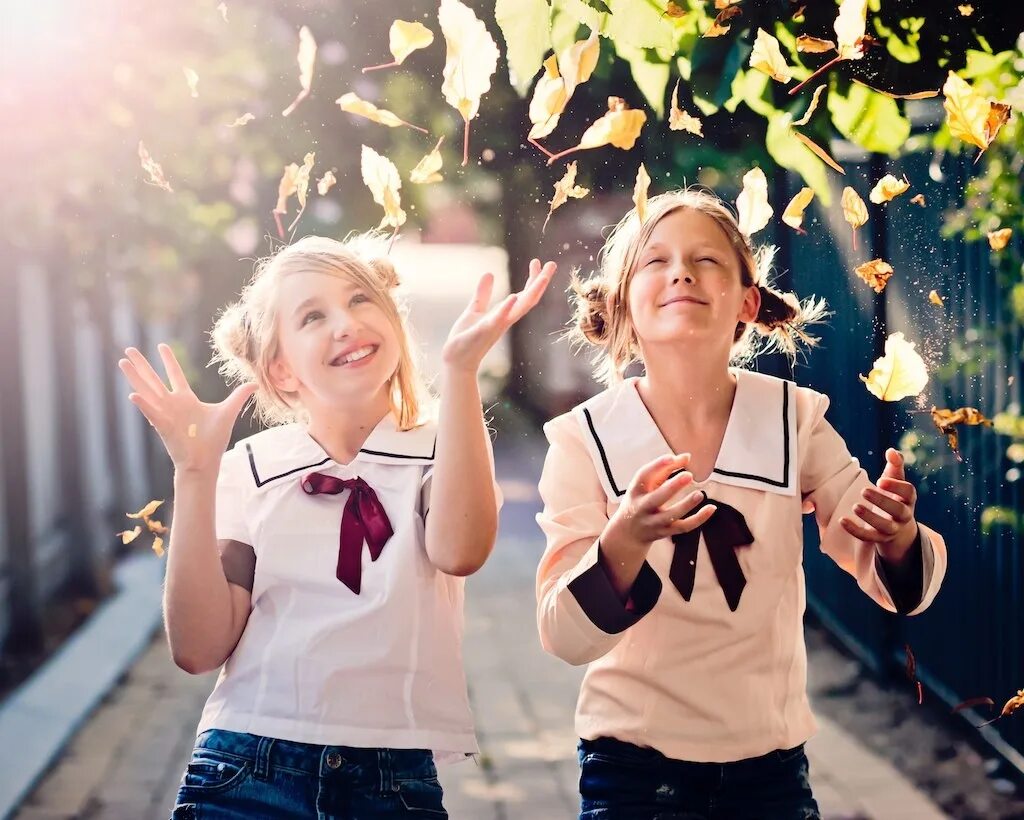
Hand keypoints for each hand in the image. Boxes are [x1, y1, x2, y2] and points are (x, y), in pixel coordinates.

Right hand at [118, 344, 255, 473]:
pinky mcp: (164, 426)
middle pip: (154, 379)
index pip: (175, 375)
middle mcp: (173, 404)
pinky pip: (151, 413)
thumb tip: (254, 383)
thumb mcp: (228, 412)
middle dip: (142, 364)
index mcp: (186, 399)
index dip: (169, 360)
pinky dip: (143, 405)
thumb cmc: (214, 440)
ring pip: (147, 392)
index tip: (161, 345)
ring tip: (122, 362)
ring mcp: (165, 414)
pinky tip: (133, 395)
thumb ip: (239, 396)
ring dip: (135, 378)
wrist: (206, 462)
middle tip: (128, 349)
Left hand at [441, 258, 556, 372]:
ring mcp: (498, 325)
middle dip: (541, 282)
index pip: (524, 294)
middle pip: (530, 298)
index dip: (532, 278)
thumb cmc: (466, 337)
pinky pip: (499, 319)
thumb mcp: (475, 309)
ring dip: (532, 292)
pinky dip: (507, 308)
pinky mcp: (485, 330)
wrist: (457, 360)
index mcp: (505, 313)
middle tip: (552, 264)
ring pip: (521, 308)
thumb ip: (483, 293)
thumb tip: (489, 274)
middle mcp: (506, 319)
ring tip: (543, 276)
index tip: (537, 261)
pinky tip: (513, 296)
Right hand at [607, 453, 716, 550]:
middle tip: (689, 475)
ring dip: (686, 505)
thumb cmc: (641, 499)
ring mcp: (653, 522)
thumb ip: (665, 468)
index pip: (643, 476)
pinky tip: (711, 508)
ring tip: (700, 494)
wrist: (628, 532)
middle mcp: (642, 507)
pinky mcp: (665, 532)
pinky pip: (683, 527)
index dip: (656, 466)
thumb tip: (688, 456)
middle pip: (656, 498)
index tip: (671, 458)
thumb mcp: (647, 484)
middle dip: (672, 487)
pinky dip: (698, 519)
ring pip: (671, 516)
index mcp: (636, 490)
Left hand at [840, 448, 918, 560]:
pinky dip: (855, 530)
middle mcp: (904, 515)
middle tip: (864, 491)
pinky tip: (842, 520)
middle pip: (897, 510)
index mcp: (908, 498)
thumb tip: (891, 450)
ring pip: (884, 526)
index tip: (880, 480)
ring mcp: (892, 529)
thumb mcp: (896, 481)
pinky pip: (868, 537)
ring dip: (870, 517)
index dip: (896, 487)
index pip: (908, 492)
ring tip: (855, 506)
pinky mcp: (879, 538)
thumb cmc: (894, 497)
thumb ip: (894, 466)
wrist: (899, 527)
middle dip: (882, 501)